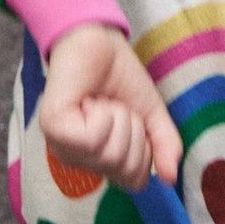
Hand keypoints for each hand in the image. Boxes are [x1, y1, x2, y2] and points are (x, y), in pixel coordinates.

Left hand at [38, 24, 180, 192]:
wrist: (101, 41)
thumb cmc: (121, 77)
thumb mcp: (152, 115)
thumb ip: (165, 146)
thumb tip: (171, 179)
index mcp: (101, 161)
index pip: (135, 181)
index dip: (145, 149)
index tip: (133, 119)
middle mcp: (81, 160)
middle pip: (125, 169)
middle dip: (133, 130)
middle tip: (117, 106)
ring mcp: (63, 146)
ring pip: (109, 155)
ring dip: (117, 118)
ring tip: (102, 100)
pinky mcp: (53, 129)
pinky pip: (92, 139)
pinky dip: (102, 114)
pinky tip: (88, 99)